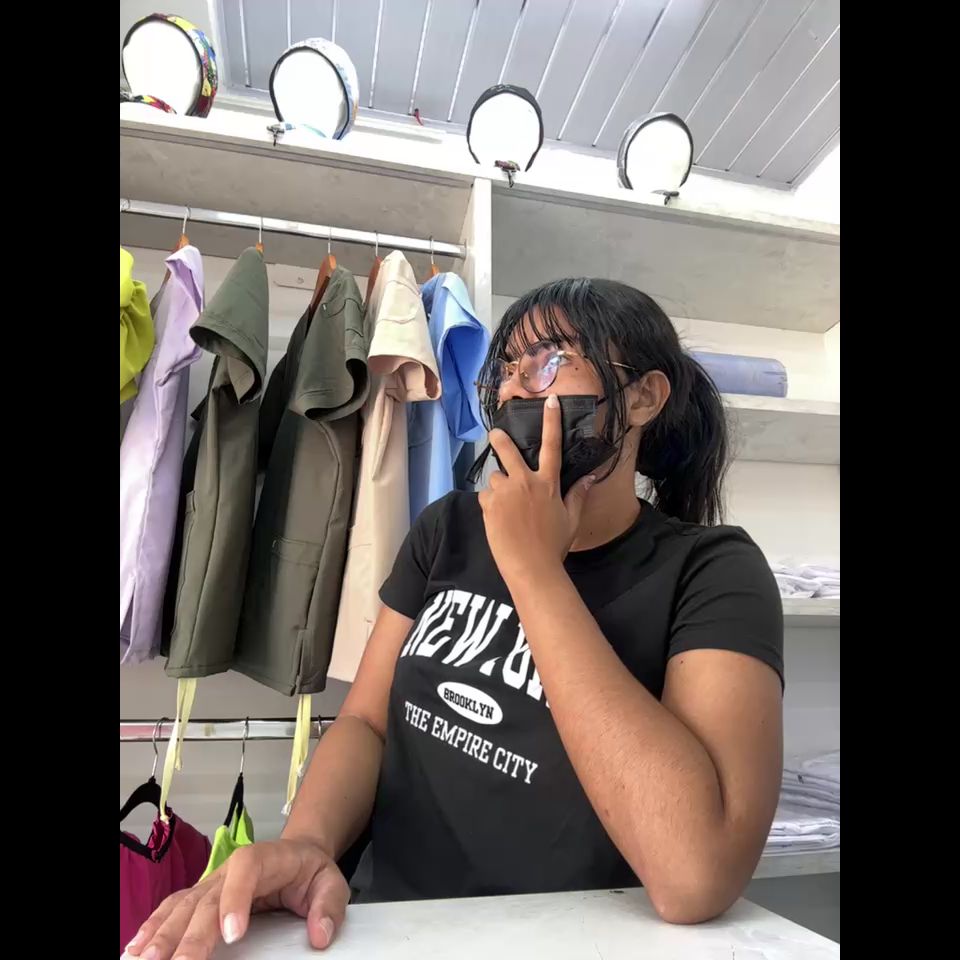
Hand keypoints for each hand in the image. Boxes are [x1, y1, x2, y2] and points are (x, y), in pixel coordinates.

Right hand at [123, 838, 348, 958]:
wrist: (297, 853)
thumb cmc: (310, 871)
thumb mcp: (331, 882)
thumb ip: (329, 907)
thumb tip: (320, 935)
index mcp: (264, 859)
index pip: (246, 871)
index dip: (236, 899)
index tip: (233, 935)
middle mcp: (230, 869)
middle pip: (207, 898)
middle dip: (191, 934)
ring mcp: (211, 883)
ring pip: (182, 907)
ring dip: (162, 935)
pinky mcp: (200, 897)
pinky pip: (172, 910)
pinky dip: (153, 928)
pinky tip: (136, 949)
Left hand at [479, 393, 593, 585]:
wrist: (532, 567)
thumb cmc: (555, 545)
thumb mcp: (571, 520)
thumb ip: (578, 495)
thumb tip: (591, 478)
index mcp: (548, 483)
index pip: (552, 445)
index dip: (551, 421)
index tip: (549, 401)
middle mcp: (525, 482)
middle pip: (507, 450)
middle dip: (499, 439)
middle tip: (494, 434)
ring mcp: (505, 492)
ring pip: (496, 478)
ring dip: (499, 487)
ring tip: (506, 507)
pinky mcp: (489, 505)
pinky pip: (486, 496)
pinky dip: (490, 504)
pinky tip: (499, 519)